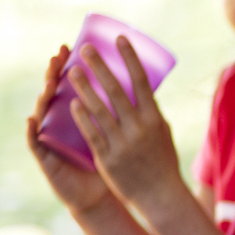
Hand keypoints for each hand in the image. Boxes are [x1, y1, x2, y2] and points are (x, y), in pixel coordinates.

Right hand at [26, 45, 116, 214]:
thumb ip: (121, 114)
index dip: (69, 67)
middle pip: (56, 93)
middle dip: (56, 74)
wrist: (98, 198)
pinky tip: (31, 121)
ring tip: (48, 82)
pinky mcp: (47, 160)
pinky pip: (37, 145)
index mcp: (79, 116)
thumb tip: (141, 87)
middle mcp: (62, 125)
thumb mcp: (116, 135)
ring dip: (45, 97)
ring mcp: (52, 140)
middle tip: (57, 56)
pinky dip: (32, 133)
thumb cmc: (110, 164)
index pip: (71, 86)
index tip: (71, 46)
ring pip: (45, 114)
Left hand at [67, 36, 185, 212]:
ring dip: (85, 88)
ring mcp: (122, 143)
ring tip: (72, 71)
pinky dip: (83, 117)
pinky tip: (72, 103)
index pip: (141, 82)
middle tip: (86, 49)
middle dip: (100, 67)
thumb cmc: (162, 162)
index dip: (130, 58)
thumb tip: (140, 90)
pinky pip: (92, 133)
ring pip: (100, 110)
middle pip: (116, 91)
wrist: (160, 195)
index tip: (120, 39)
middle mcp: (139, 128)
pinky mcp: (108, 158)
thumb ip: (148, 112)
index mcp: (154, 119)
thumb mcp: (162, 133)